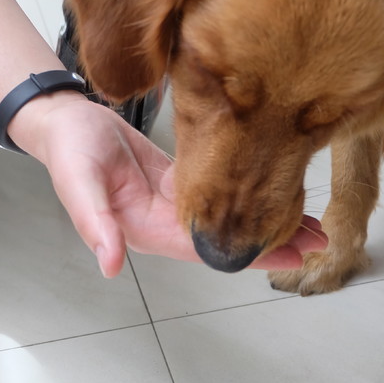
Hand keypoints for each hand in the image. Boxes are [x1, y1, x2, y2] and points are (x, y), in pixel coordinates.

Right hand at [26, 95, 326, 277]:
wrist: (65, 119)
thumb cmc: (69, 147)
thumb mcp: (79, 182)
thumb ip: (94, 223)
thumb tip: (110, 263)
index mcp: (145, 229)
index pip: (206, 249)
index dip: (248, 255)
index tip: (288, 256)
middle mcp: (165, 222)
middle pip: (226, 238)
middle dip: (272, 242)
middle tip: (318, 240)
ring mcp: (174, 203)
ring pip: (228, 218)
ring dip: (266, 221)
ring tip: (310, 223)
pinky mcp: (180, 181)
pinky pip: (220, 194)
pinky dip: (248, 195)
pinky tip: (274, 192)